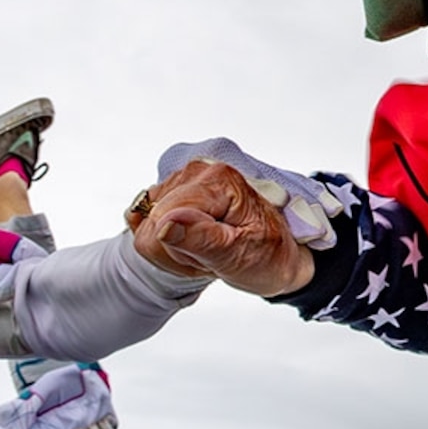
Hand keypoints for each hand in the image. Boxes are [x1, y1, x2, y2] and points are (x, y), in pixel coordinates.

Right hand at [159, 137, 345, 248]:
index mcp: (219, 180)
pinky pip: (147, 220)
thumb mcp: (240, 255)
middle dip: (176, 249)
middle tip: (212, 255)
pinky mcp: (175, 190)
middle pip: (153, 220)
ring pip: (147, 223)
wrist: (280, 255)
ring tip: (208, 249)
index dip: (179, 249)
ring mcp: (185, 178)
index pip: (165, 217)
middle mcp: (199, 170)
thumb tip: (165, 225)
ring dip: (173, 247)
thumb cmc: (267, 255)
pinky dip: (167, 240)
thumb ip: (201, 239)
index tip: (210, 258)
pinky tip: (193, 242)